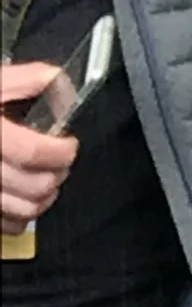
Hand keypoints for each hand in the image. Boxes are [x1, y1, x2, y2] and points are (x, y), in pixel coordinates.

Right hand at [0, 63, 77, 225]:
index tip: (68, 144)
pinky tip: (20, 197)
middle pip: (36, 185)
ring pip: (26, 211)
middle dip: (57, 173)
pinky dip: (22, 216)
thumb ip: (23, 80)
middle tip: (59, 161)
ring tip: (45, 179)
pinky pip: (8, 225)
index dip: (61, 151)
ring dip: (45, 197)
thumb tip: (58, 80)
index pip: (33, 153)